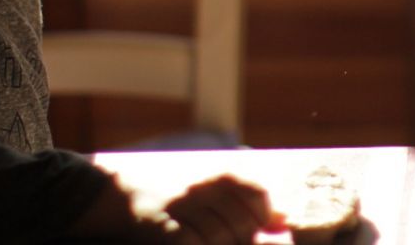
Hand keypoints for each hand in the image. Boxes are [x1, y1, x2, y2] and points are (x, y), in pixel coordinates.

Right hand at [163, 175, 284, 243]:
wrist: (129, 197)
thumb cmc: (185, 201)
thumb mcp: (219, 195)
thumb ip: (252, 206)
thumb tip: (285, 222)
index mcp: (221, 176)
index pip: (257, 193)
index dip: (263, 217)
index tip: (258, 229)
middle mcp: (203, 186)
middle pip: (241, 222)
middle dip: (245, 240)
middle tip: (236, 241)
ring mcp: (182, 206)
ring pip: (219, 236)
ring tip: (216, 243)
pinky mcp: (163, 226)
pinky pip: (191, 241)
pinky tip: (200, 244)